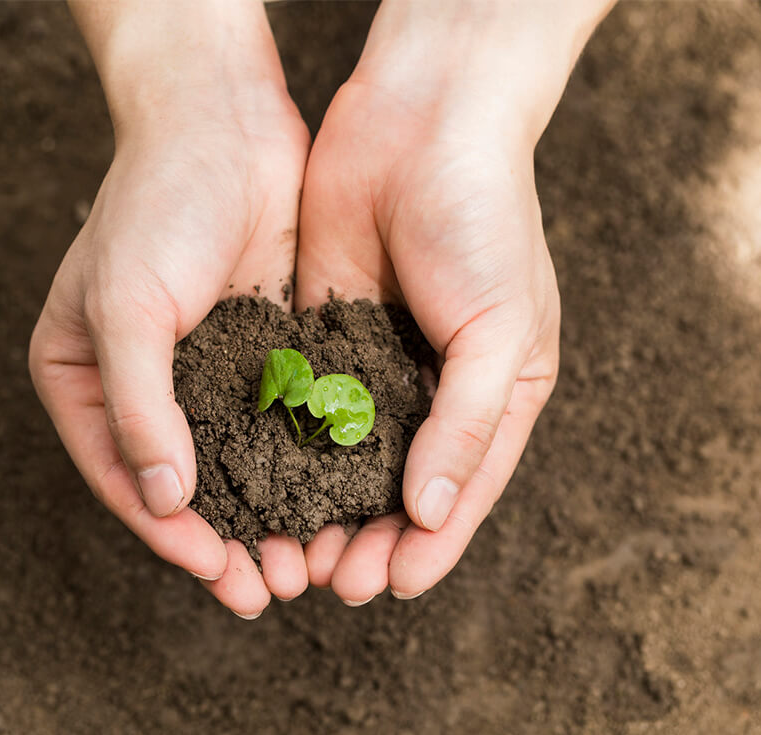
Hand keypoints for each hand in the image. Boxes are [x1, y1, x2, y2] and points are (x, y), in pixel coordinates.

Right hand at [29, 1, 310, 617]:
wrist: (225, 124)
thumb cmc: (156, 206)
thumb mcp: (125, 306)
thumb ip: (137, 406)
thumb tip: (161, 499)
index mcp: (83, 378)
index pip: (124, 476)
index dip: (169, 533)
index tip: (216, 573)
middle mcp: (141, 384)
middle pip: (182, 484)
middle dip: (226, 540)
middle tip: (268, 590)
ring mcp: (203, 370)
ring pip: (236, 463)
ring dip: (269, 514)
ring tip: (305, 564)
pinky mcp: (258, 352)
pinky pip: (277, 423)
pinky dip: (299, 465)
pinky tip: (330, 500)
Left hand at [296, 0, 611, 602]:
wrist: (421, 122)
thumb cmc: (484, 220)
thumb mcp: (501, 330)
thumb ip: (468, 424)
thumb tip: (434, 512)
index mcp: (495, 392)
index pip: (462, 489)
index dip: (429, 544)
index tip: (389, 586)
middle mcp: (435, 387)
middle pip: (398, 486)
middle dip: (367, 536)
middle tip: (328, 581)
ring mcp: (375, 362)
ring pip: (343, 457)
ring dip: (320, 506)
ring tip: (289, 553)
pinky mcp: (322, 333)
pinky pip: (304, 403)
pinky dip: (287, 447)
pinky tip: (260, 483)